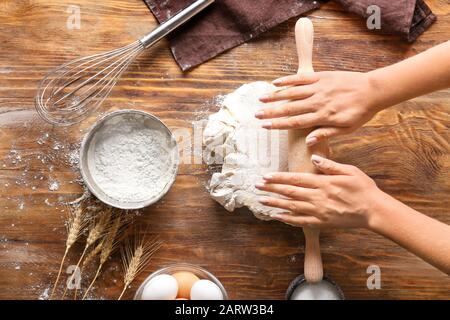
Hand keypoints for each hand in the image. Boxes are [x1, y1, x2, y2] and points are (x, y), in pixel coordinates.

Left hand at [255, 155, 385, 228]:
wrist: (374, 211)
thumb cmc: (363, 188)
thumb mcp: (350, 170)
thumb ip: (330, 165)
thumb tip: (315, 158)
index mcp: (324, 183)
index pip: (296, 179)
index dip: (279, 178)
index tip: (265, 176)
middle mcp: (318, 197)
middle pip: (290, 192)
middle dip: (272, 189)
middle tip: (257, 186)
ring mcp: (319, 211)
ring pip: (292, 207)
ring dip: (275, 204)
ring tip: (261, 201)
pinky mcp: (322, 222)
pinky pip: (301, 221)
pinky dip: (288, 219)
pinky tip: (277, 216)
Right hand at [256, 71, 380, 145]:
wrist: (373, 90)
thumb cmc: (360, 112)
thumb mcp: (346, 129)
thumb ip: (326, 134)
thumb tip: (307, 141)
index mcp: (323, 116)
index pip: (295, 122)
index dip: (278, 124)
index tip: (265, 126)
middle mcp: (318, 102)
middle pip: (289, 108)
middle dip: (271, 112)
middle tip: (256, 115)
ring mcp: (318, 88)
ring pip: (292, 92)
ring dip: (275, 96)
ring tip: (261, 99)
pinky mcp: (321, 76)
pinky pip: (301, 78)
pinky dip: (288, 80)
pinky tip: (275, 83)